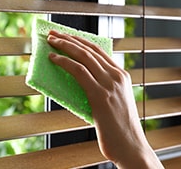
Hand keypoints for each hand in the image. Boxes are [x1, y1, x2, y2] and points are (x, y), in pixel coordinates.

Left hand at [47, 30, 163, 168]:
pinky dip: (64, 62)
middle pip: (90, 49)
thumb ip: (101, 89)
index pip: (99, 50)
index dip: (80, 40)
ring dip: (64, 45)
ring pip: (83, 56)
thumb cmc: (120, 130)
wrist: (130, 147)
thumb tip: (78, 82)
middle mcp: (118, 76)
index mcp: (122, 76)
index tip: (67, 35)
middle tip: (53, 33)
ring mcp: (110, 84)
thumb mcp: (113, 102)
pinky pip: (79, 71)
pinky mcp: (100, 94)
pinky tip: (54, 59)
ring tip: (50, 41)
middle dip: (69, 38)